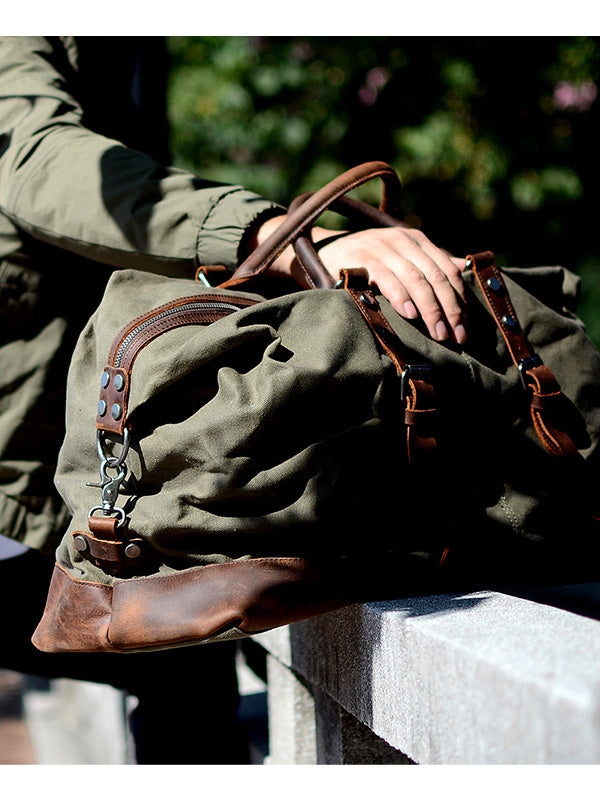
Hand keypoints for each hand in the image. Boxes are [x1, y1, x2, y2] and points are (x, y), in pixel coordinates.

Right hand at [317, 226, 466, 343]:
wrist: (325, 250)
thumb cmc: (366, 260)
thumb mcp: (399, 257)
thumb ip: (427, 265)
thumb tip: (463, 273)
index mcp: (417, 240)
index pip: (448, 270)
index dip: (460, 300)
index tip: (465, 327)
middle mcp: (403, 241)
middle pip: (436, 277)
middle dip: (450, 309)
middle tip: (457, 336)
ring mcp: (383, 248)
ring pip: (416, 280)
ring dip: (430, 309)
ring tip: (439, 333)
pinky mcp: (363, 259)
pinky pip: (387, 279)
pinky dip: (401, 297)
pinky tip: (410, 315)